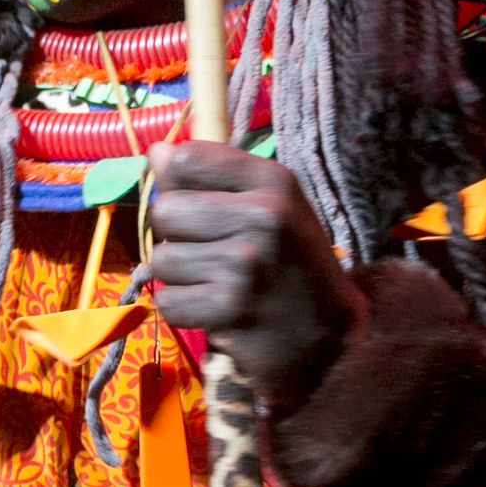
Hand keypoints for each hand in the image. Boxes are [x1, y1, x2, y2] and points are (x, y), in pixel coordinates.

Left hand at [148, 142, 361, 403]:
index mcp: (274, 181)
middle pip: (165, 210)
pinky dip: (184, 309)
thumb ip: (214, 177)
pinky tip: (213, 308)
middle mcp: (263, 217)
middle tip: (209, 251)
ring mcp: (246, 265)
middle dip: (176, 235)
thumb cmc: (291, 262)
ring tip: (214, 282)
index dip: (179, 185)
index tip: (201, 203)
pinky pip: (168, 302)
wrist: (329, 334)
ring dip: (179, 277)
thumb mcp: (269, 206)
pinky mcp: (230, 309)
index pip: (186, 160)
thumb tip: (156, 152)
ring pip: (162, 260)